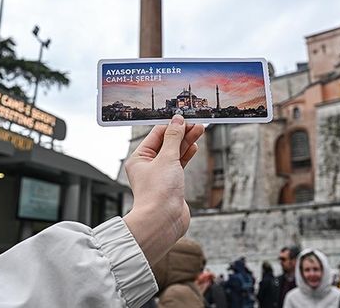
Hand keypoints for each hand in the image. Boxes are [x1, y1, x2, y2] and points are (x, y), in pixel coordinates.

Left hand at [123, 115, 203, 265]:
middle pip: (166, 143)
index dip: (171, 125)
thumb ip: (174, 138)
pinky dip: (186, 155)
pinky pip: (179, 165)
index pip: (156, 135)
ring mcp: (160, 175)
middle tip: (197, 124)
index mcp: (139, 158)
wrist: (163, 221)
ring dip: (186, 142)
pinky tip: (194, 146)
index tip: (185, 118)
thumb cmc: (158, 192)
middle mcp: (148, 166)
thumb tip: (177, 121)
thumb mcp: (167, 158)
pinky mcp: (171, 184)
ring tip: (200, 131)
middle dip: (181, 133)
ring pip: (174, 153)